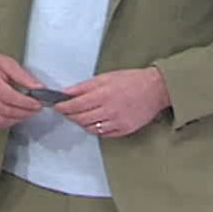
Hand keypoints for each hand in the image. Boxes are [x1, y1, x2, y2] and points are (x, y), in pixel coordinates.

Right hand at [0, 44, 44, 130]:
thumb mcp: (8, 63)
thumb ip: (24, 76)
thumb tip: (38, 88)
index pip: (9, 97)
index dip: (26, 103)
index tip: (37, 103)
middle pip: (6, 110)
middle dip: (25, 112)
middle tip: (35, 109)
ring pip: (1, 120)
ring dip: (17, 119)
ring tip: (26, 112)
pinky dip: (7, 122)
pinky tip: (14, 116)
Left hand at [54, 68, 171, 138]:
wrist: (156, 89)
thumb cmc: (131, 80)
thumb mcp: (105, 78)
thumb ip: (83, 87)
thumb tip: (65, 93)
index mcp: (104, 95)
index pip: (75, 105)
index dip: (63, 107)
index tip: (57, 106)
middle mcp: (110, 110)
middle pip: (80, 118)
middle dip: (70, 115)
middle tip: (66, 111)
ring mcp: (118, 122)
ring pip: (90, 128)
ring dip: (81, 122)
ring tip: (80, 115)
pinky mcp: (124, 130)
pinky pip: (103, 133)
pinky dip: (95, 128)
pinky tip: (95, 120)